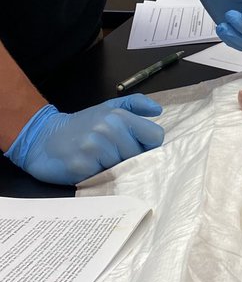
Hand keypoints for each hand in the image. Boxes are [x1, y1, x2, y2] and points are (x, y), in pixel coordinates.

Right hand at [4, 98, 164, 184]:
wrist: (42, 139)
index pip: (155, 136)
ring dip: (114, 167)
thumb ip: (135, 104)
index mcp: (118, 115)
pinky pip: (106, 177)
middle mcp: (108, 129)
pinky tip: (88, 166)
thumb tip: (158, 109)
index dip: (147, 144)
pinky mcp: (82, 166)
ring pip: (125, 167)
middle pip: (141, 155)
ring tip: (98, 159)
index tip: (133, 146)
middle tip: (108, 152)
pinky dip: (100, 175)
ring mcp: (94, 147)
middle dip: (128, 157)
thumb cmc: (80, 126)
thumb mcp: (107, 108)